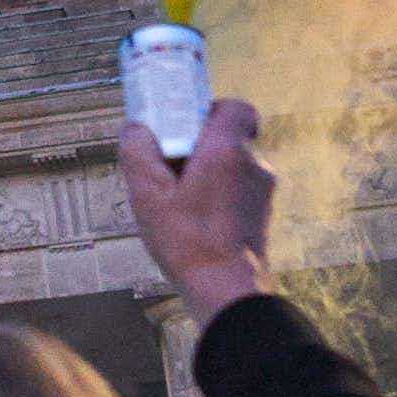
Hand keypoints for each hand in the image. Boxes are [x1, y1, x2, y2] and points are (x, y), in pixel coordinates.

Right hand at [120, 98, 274, 329]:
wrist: (227, 289)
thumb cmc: (188, 240)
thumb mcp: (147, 194)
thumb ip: (138, 153)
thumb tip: (134, 128)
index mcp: (227, 151)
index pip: (238, 108)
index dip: (211, 109)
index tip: (184, 122)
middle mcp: (253, 165)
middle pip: (229, 137)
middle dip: (198, 144)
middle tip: (168, 163)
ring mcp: (262, 192)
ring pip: (232, 165)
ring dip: (207, 172)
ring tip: (177, 197)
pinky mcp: (261, 215)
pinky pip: (237, 189)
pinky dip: (217, 194)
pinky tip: (192, 217)